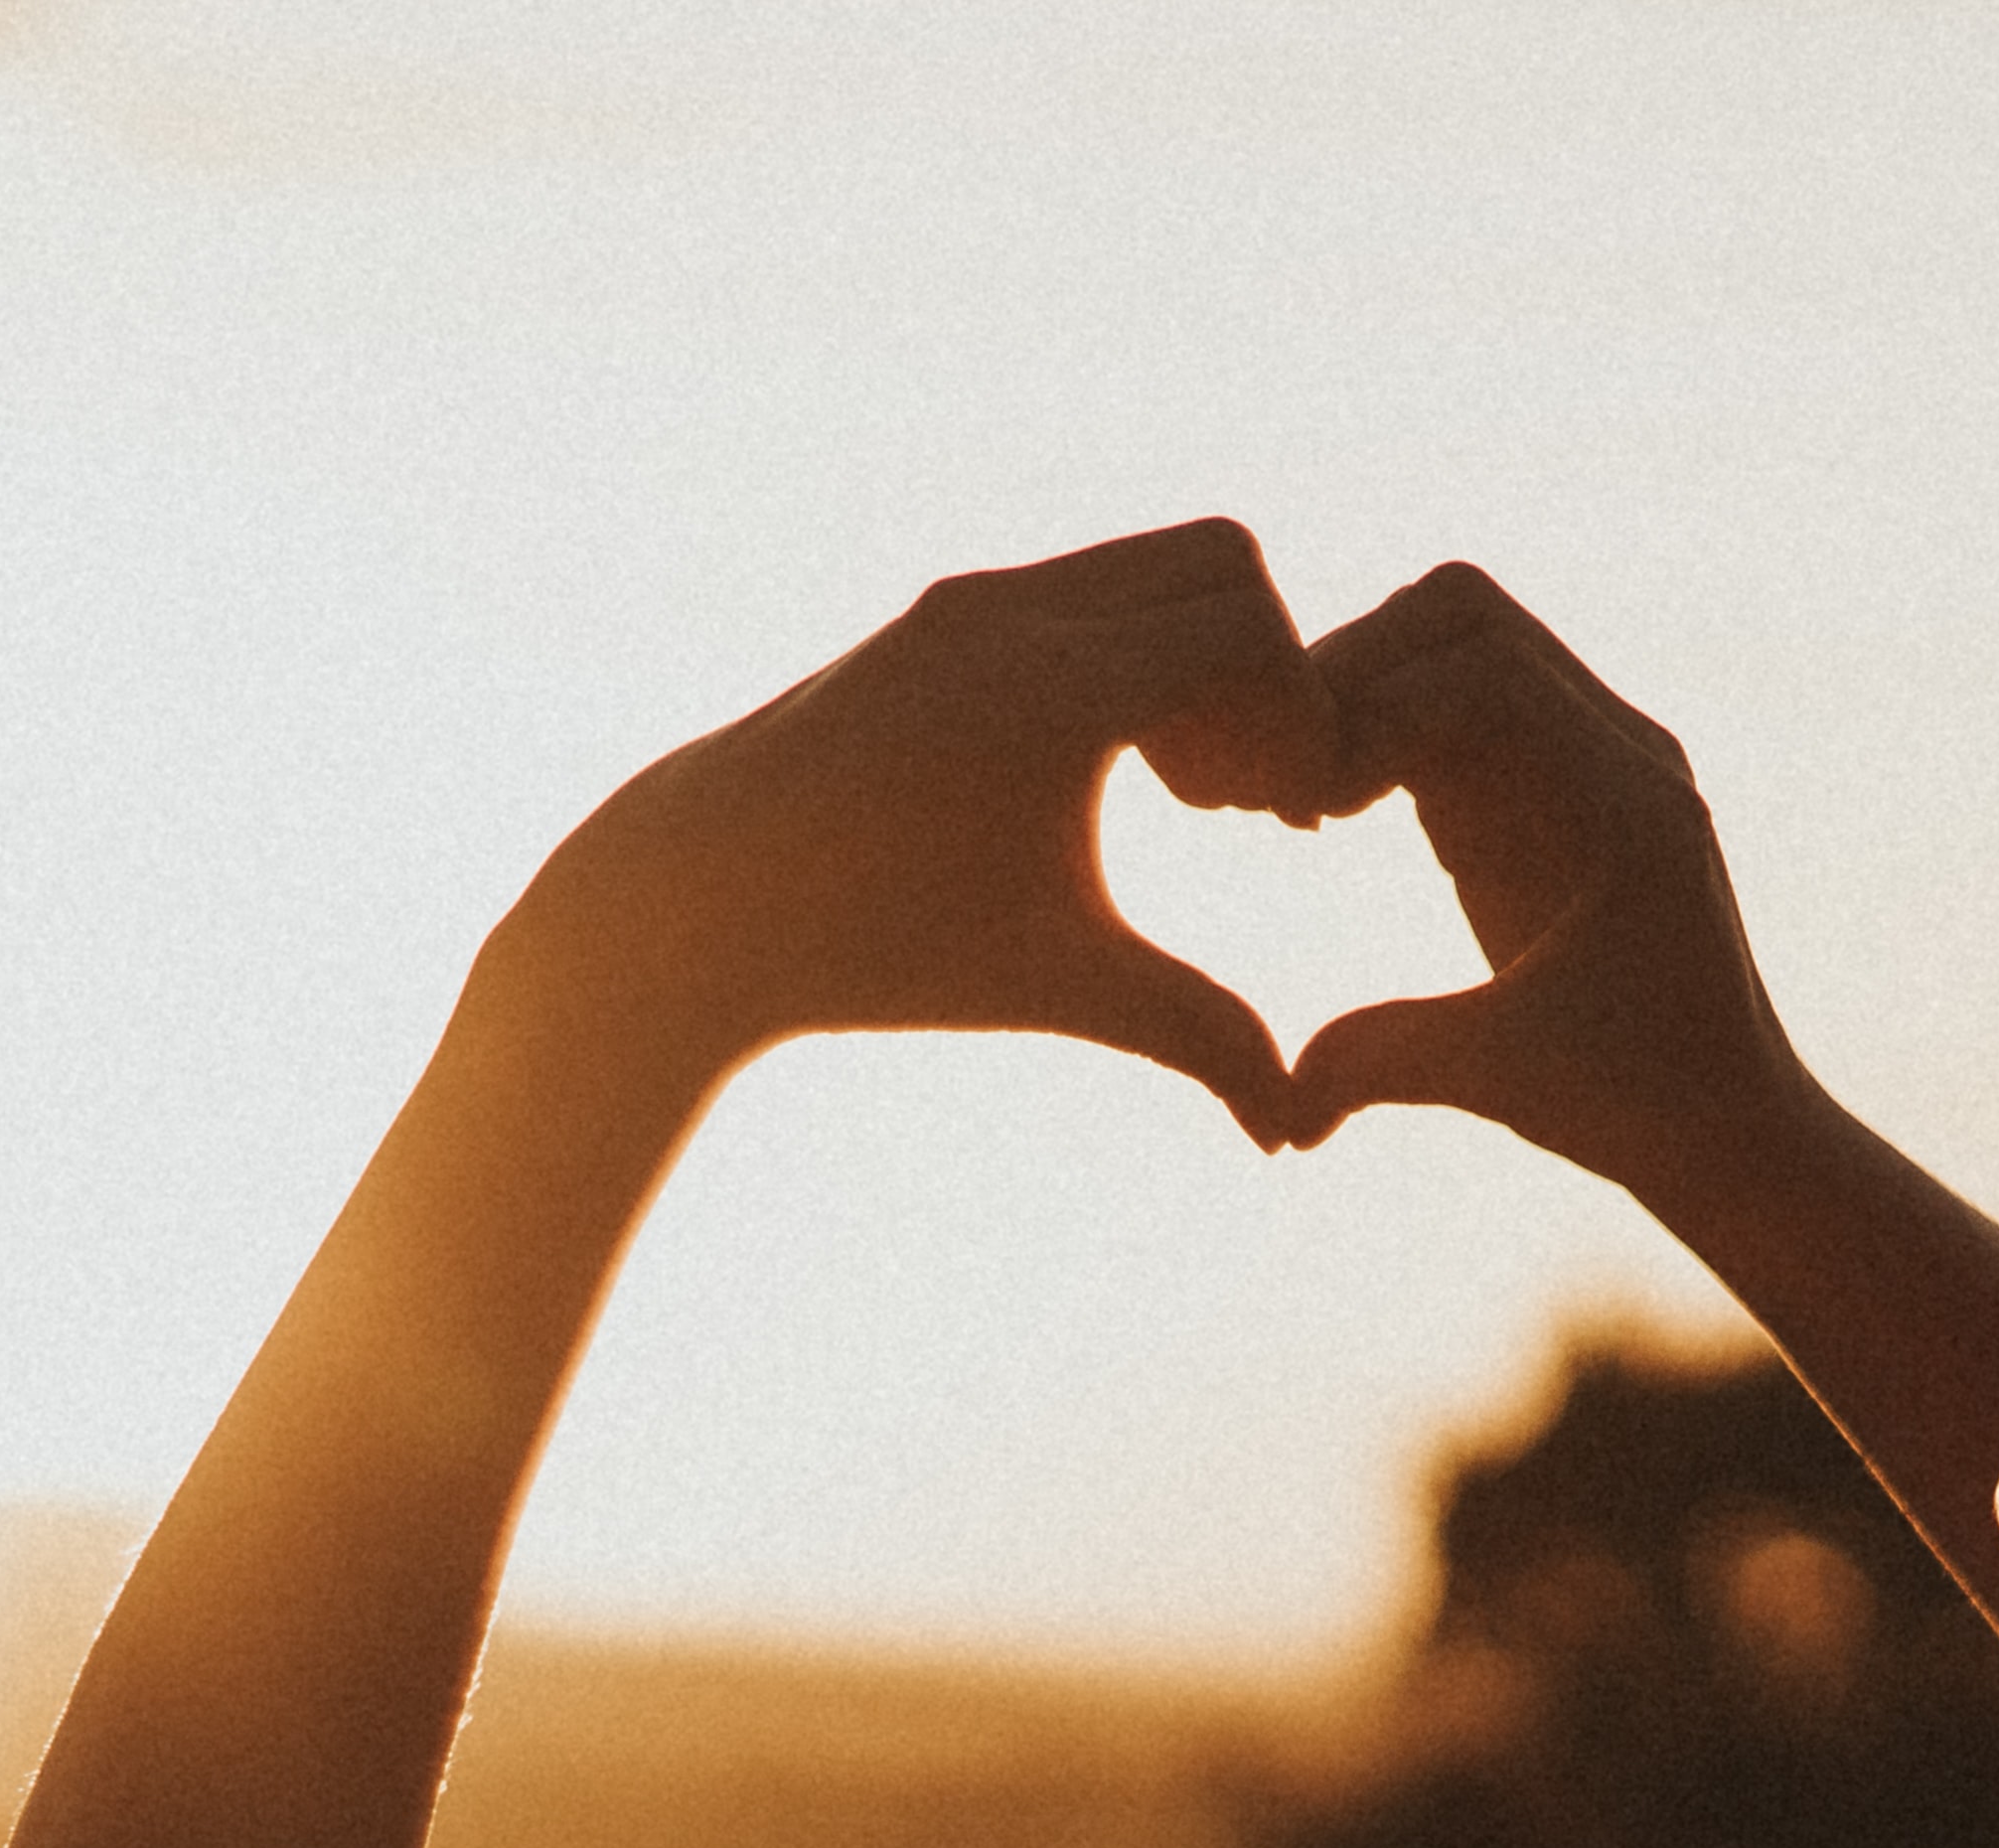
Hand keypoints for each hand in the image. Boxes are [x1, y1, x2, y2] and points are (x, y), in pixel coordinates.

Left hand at [499, 518, 1337, 1140]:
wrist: (695, 903)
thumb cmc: (876, 950)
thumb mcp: (1055, 988)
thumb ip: (1194, 1034)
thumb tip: (1294, 1135)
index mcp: (1052, 690)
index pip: (1251, 632)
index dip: (1303, 721)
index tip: (1289, 824)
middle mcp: (1011, 614)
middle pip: (1222, 562)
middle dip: (1266, 672)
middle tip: (1246, 798)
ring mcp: (969, 601)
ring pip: (1151, 568)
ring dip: (1197, 660)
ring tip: (1186, 794)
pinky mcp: (938, 615)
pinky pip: (1084, 590)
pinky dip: (1129, 653)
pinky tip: (1110, 772)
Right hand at [1280, 564, 1807, 1182]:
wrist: (1732, 1123)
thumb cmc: (1639, 1109)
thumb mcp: (1505, 1083)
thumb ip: (1389, 1065)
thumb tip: (1280, 1107)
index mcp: (1627, 803)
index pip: (1482, 672)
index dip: (1370, 714)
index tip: (1305, 811)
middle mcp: (1622, 753)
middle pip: (1464, 614)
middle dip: (1352, 676)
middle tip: (1286, 788)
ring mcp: (1592, 756)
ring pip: (1456, 640)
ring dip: (1365, 694)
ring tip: (1304, 802)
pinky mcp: (1555, 781)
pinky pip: (1457, 698)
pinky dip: (1383, 728)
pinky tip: (1334, 815)